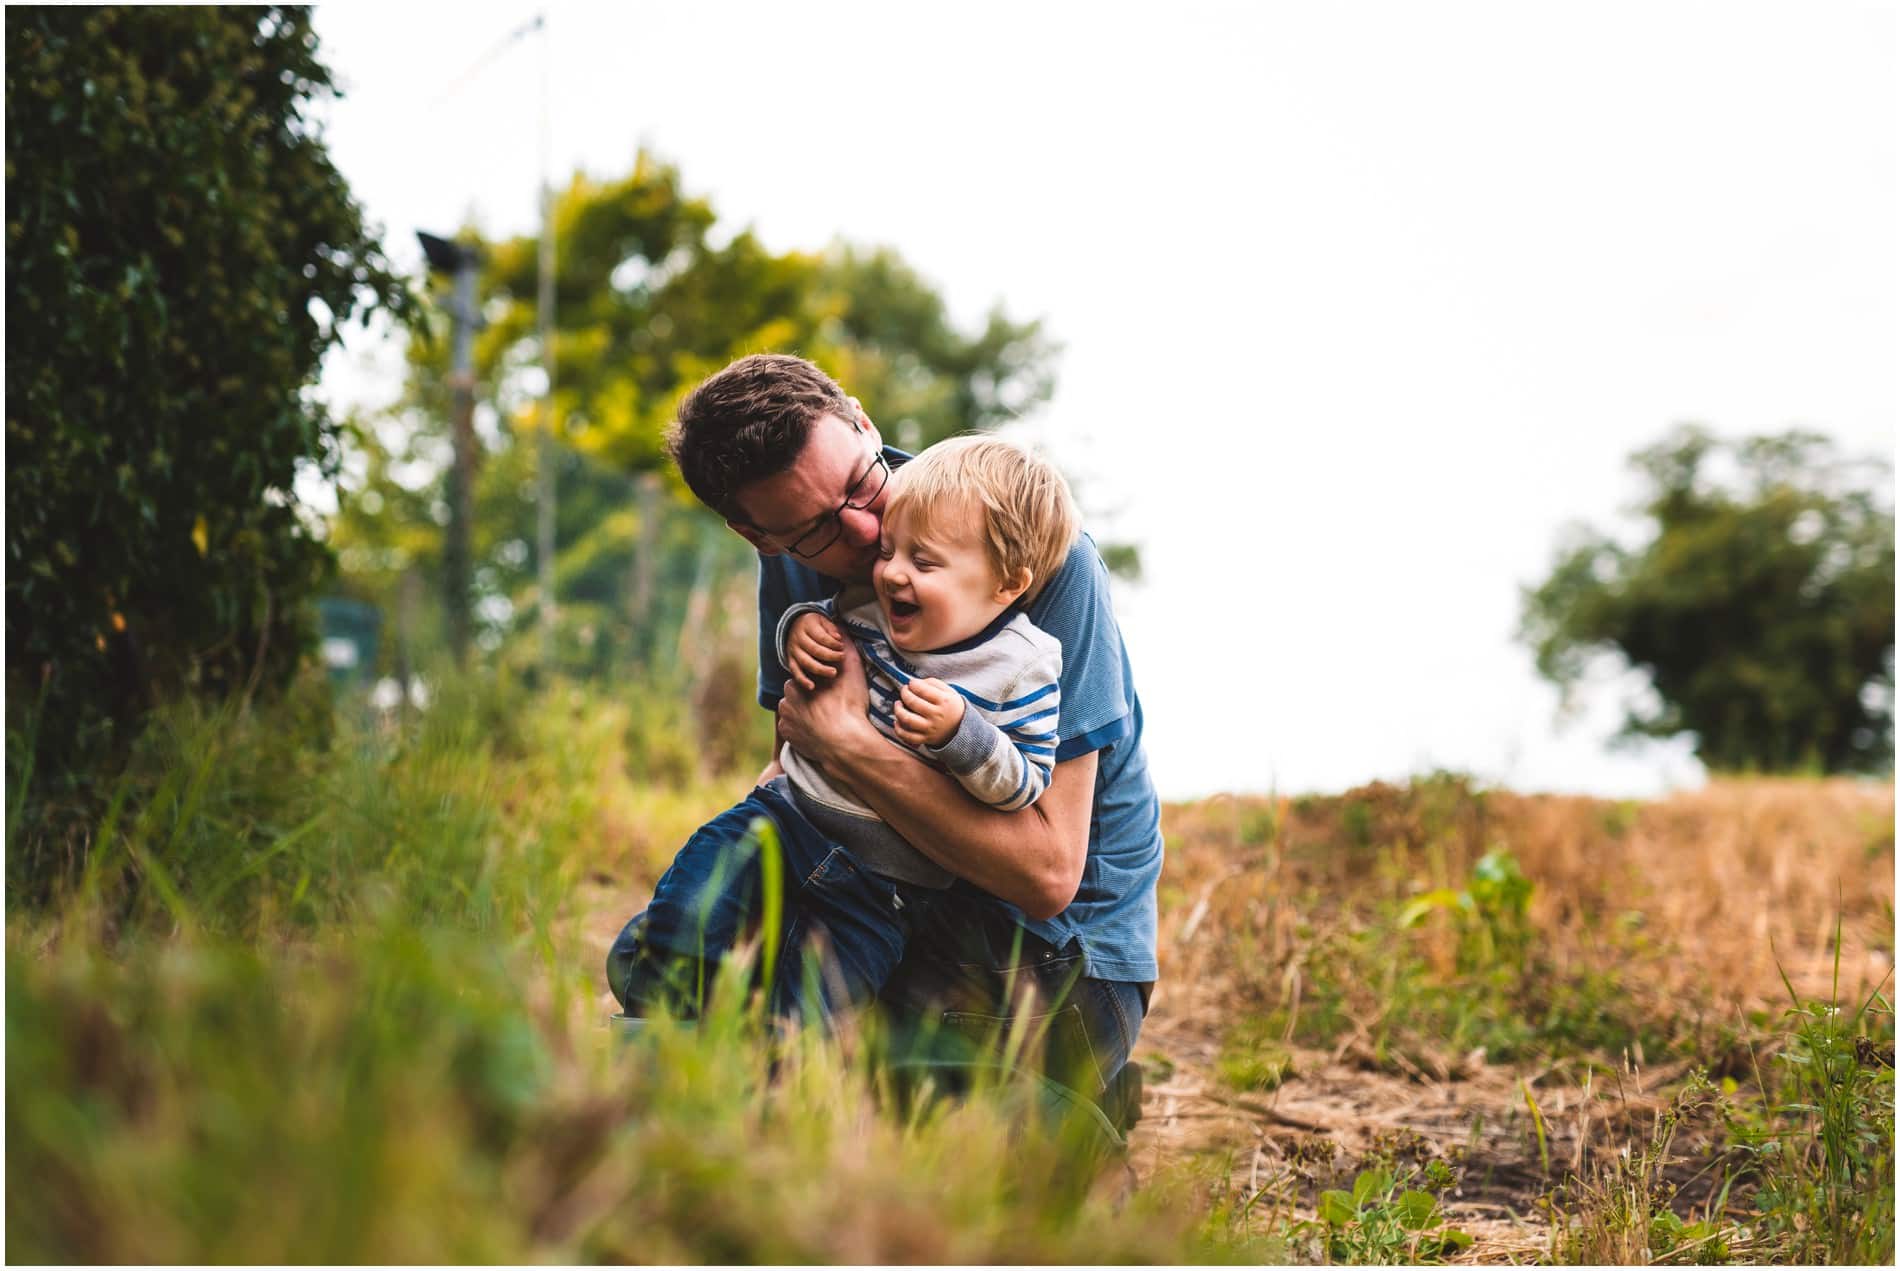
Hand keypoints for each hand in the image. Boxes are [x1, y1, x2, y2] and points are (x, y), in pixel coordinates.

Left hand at [778, 636, 874, 767]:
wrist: (845, 743)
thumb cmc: (849, 706)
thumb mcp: (852, 671)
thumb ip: (846, 646)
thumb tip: (840, 627)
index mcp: (797, 682)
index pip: (805, 677)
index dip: (819, 683)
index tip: (830, 691)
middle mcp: (786, 700)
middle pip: (796, 694)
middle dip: (807, 697)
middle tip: (827, 705)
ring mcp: (786, 720)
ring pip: (793, 711)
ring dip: (802, 712)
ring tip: (822, 719)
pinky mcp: (788, 736)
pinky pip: (792, 728)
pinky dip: (800, 728)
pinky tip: (815, 730)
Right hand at [785, 612, 845, 691]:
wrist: (792, 626)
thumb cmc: (813, 625)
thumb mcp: (822, 621)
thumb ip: (830, 629)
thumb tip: (838, 638)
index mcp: (806, 626)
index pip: (821, 636)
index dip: (832, 643)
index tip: (842, 647)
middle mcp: (798, 638)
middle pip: (814, 649)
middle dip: (830, 655)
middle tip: (842, 657)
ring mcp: (793, 650)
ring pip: (805, 661)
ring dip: (820, 668)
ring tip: (833, 673)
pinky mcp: (790, 660)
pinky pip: (795, 671)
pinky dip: (802, 680)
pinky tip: (811, 686)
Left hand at [893, 677, 964, 748]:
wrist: (961, 728)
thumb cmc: (951, 706)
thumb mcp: (949, 691)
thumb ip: (932, 683)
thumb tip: (914, 683)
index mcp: (944, 701)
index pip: (921, 689)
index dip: (913, 684)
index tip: (912, 683)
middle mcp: (937, 715)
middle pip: (912, 702)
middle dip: (904, 693)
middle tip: (905, 690)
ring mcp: (930, 728)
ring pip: (907, 719)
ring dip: (898, 710)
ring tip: (898, 704)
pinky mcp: (925, 739)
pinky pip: (907, 736)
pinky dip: (898, 729)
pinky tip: (898, 721)